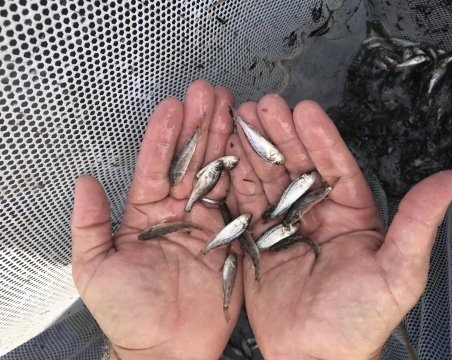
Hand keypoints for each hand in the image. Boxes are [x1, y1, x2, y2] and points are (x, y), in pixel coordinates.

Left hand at [70, 80, 243, 359]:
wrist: (167, 349)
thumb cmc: (128, 313)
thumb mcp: (95, 268)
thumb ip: (90, 224)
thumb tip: (84, 181)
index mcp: (146, 214)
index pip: (156, 167)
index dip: (164, 136)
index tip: (173, 105)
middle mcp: (179, 212)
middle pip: (190, 162)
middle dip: (199, 126)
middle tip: (209, 92)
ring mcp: (208, 222)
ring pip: (216, 173)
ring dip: (222, 139)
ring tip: (230, 105)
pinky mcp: (232, 237)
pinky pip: (239, 202)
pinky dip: (245, 173)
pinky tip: (249, 145)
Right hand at [225, 95, 451, 359]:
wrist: (313, 355)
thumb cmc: (358, 320)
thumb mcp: (398, 271)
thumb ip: (418, 221)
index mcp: (351, 214)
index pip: (335, 166)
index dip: (320, 138)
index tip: (305, 111)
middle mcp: (316, 213)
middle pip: (297, 165)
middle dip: (281, 134)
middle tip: (265, 106)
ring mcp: (284, 224)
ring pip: (269, 178)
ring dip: (255, 148)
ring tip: (242, 119)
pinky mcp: (257, 239)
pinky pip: (246, 203)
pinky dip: (236, 179)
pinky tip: (228, 154)